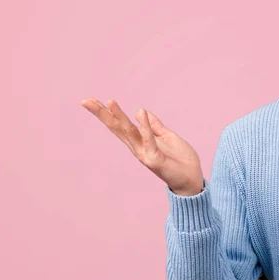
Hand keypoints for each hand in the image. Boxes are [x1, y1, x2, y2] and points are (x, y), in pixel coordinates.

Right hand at [80, 97, 203, 195]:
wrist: (192, 180)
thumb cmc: (180, 160)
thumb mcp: (168, 138)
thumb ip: (155, 126)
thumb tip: (142, 111)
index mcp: (140, 141)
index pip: (120, 125)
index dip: (106, 112)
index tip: (91, 100)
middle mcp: (138, 148)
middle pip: (117, 128)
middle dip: (102, 114)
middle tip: (86, 101)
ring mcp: (145, 154)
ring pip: (129, 133)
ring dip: (119, 117)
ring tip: (110, 102)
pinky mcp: (155, 159)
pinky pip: (150, 140)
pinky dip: (145, 127)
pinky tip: (140, 112)